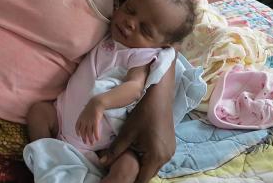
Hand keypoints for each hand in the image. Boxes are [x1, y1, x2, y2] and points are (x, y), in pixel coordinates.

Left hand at [76, 99, 103, 144]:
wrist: (96, 102)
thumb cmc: (91, 106)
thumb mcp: (85, 112)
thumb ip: (84, 117)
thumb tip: (84, 121)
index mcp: (80, 118)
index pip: (77, 127)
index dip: (77, 132)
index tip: (79, 136)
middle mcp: (84, 121)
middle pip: (83, 132)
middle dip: (84, 138)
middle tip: (86, 143)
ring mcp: (89, 122)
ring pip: (89, 132)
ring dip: (90, 139)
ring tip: (92, 143)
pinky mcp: (95, 121)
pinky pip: (95, 130)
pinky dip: (96, 135)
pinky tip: (97, 139)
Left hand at [100, 63, 176, 182]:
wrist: (159, 97)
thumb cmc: (142, 114)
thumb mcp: (127, 133)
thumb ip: (115, 150)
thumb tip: (102, 163)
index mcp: (156, 156)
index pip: (142, 179)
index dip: (131, 180)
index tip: (120, 179)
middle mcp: (166, 157)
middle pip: (149, 173)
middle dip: (136, 173)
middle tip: (122, 172)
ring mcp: (170, 151)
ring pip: (154, 166)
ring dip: (143, 165)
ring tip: (129, 161)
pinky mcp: (170, 145)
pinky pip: (159, 158)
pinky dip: (149, 158)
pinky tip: (139, 152)